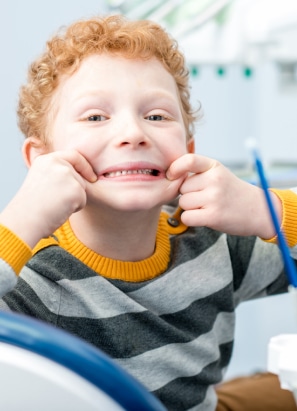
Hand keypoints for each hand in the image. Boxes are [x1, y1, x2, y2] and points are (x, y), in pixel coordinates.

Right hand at [0, 150, 96, 247]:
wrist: (24, 220)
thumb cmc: (31, 206)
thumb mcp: (41, 180)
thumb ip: (57, 173)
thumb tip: (79, 176)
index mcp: (46, 159)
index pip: (74, 155)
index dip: (85, 166)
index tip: (92, 176)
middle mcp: (57, 163)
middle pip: (80, 176)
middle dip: (75, 190)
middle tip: (56, 201)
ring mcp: (67, 175)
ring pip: (82, 189)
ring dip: (73, 200)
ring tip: (54, 205)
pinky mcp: (75, 189)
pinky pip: (83, 200)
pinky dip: (74, 208)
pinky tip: (59, 210)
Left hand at [166, 153, 280, 238]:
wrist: (258, 210)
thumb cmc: (231, 192)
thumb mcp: (218, 173)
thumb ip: (196, 172)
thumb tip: (168, 176)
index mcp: (214, 166)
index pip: (188, 160)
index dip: (175, 168)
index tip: (171, 175)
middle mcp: (214, 180)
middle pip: (182, 188)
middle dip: (188, 194)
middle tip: (205, 198)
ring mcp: (214, 198)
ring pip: (183, 203)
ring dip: (190, 208)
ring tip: (207, 207)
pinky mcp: (213, 216)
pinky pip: (187, 217)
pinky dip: (191, 219)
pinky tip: (204, 217)